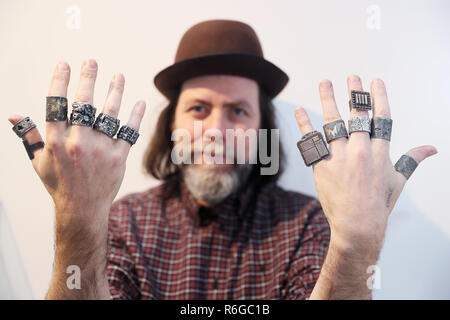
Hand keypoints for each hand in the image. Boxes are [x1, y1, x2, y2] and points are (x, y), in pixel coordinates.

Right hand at [8, 59, 145, 238]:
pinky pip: (129, 132)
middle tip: (92, 61)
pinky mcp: (118, 157)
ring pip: (110, 113)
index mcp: (56, 142)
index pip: (56, 104)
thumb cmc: (59, 184)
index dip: (60, 81)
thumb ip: (30, 137)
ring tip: (119, 76)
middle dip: (88, 79)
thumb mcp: (39, 162)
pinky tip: (139, 102)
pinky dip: (136, 116)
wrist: (82, 210)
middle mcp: (78, 143)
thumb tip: (13, 116)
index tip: (64, 64)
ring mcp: (101, 149)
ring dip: (115, 91)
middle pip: (84, 103)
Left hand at [294, 75, 436, 257]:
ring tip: (325, 81)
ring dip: (328, 99)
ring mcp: (340, 158)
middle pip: (357, 115)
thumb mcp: (398, 180)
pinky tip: (299, 110)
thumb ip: (412, 159)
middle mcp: (361, 151)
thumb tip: (432, 148)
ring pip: (332, 122)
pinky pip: (311, 142)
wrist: (358, 226)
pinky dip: (304, 125)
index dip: (379, 97)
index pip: (381, 117)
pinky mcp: (322, 167)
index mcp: (381, 152)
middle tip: (352, 77)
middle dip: (355, 93)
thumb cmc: (380, 203)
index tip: (375, 82)